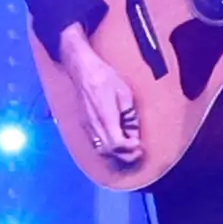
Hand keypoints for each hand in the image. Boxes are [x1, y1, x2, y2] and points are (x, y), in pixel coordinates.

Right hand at [57, 25, 143, 165]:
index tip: (139, 145)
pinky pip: (95, 143)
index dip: (129, 148)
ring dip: (115, 153)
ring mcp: (87, 125)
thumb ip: (129, 115)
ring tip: (128, 149)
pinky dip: (107, 148)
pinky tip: (116, 142)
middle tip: (137, 151)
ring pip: (101, 149)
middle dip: (124, 155)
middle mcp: (94, 125)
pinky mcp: (84, 124)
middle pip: (108, 151)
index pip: (116, 143)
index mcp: (105, 117)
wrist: (83, 69)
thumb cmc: (104, 77)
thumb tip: (134, 132)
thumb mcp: (124, 93)